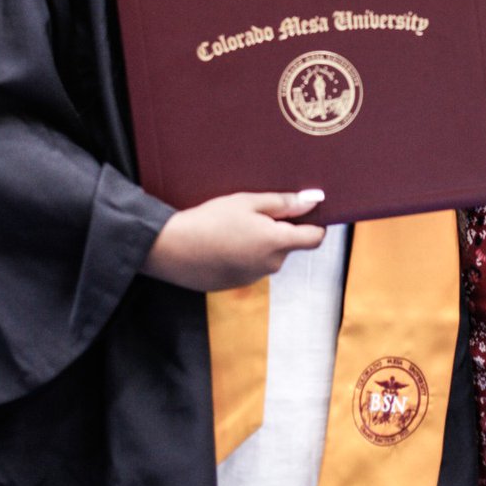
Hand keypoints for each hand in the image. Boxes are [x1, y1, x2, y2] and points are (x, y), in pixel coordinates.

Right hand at [141, 190, 325, 290]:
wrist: (171, 249)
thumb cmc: (211, 220)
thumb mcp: (249, 202)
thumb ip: (284, 203)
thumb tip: (314, 201)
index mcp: (277, 243)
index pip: (315, 238)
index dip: (314, 223)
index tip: (303, 211)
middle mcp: (271, 265)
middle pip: (289, 245)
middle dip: (279, 228)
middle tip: (253, 211)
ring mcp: (253, 277)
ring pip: (268, 255)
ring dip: (260, 241)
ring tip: (233, 226)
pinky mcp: (236, 284)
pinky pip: (250, 265)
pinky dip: (243, 254)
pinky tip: (222, 242)